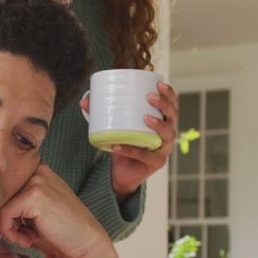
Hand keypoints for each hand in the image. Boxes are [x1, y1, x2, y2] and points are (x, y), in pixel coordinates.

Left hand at [0, 164, 110, 257]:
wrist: (86, 243)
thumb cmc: (61, 230)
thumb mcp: (35, 212)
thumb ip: (15, 203)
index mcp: (39, 169)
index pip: (5, 184)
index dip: (3, 208)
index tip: (12, 227)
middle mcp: (38, 169)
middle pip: (0, 193)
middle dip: (3, 219)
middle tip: (17, 236)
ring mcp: (37, 180)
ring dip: (7, 227)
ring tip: (24, 239)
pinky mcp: (34, 195)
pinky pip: (4, 214)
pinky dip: (9, 231)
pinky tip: (27, 240)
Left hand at [80, 82, 178, 199]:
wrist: (122, 173)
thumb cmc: (124, 144)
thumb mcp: (115, 127)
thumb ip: (101, 115)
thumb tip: (84, 100)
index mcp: (162, 122)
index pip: (172, 106)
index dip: (170, 95)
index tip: (160, 84)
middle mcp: (167, 135)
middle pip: (173, 117)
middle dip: (164, 105)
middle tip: (150, 97)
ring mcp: (163, 150)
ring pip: (167, 135)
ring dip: (158, 124)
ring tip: (146, 118)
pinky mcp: (155, 163)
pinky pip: (145, 156)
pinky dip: (131, 150)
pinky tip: (118, 146)